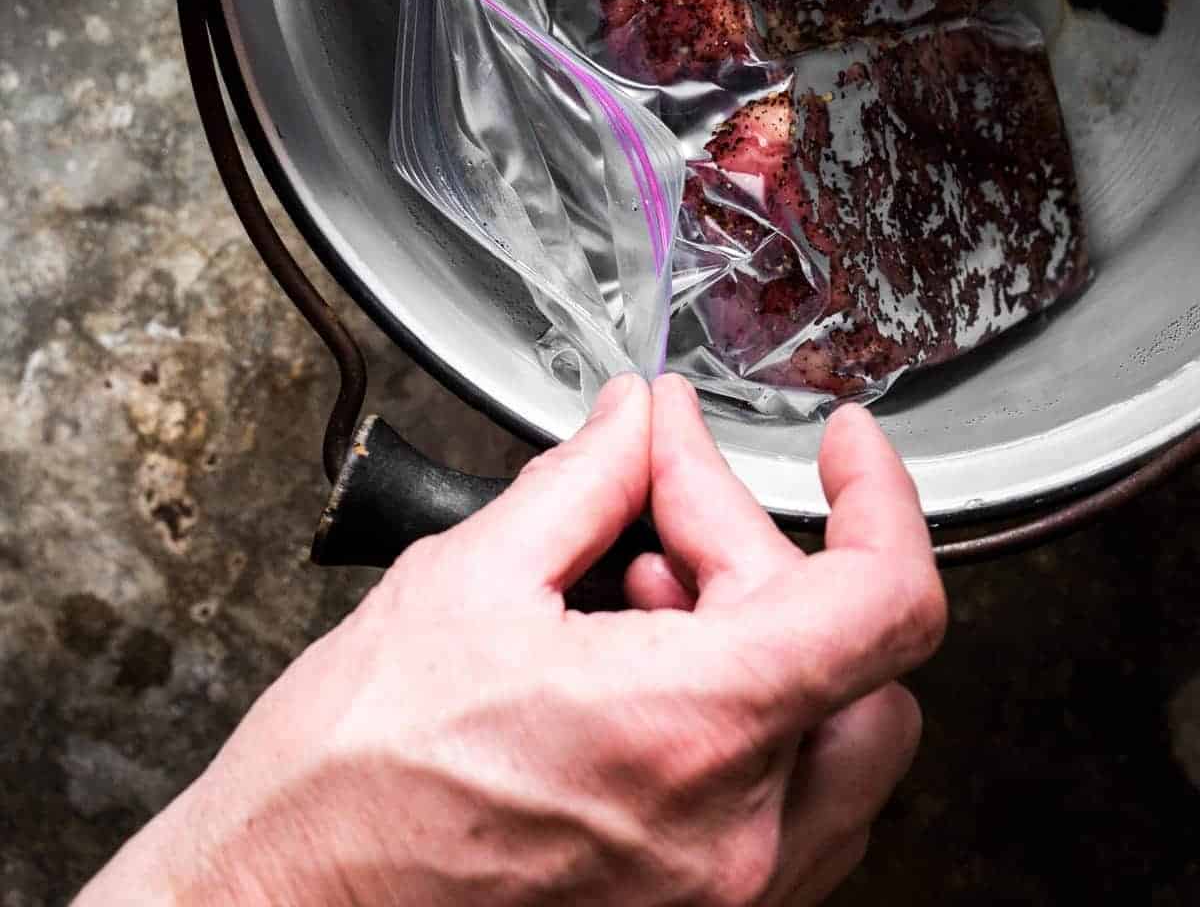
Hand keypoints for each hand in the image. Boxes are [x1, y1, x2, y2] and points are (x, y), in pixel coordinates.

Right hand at [75, 374, 946, 905]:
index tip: (843, 446)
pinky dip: (744, 704)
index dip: (881, 497)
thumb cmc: (343, 789)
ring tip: (644, 582)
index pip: (881, 602)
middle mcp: (732, 837)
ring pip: (835, 728)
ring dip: (760, 626)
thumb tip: (634, 424)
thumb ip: (581, 483)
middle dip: (754, 544)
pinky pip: (787, 796)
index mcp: (684, 731)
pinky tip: (645, 660)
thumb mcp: (462, 586)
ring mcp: (722, 894)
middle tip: (660, 497)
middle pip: (848, 650)